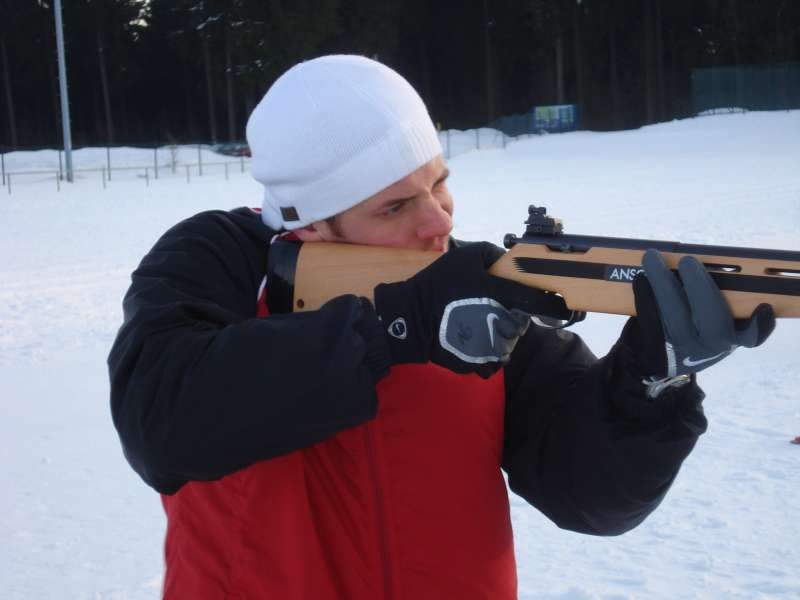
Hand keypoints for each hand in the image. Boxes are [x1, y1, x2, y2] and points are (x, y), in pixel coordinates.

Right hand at [373, 242, 570, 377]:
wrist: (410, 320)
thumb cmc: (438, 285)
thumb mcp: (465, 256)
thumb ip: (494, 254)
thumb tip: (513, 262)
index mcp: (501, 296)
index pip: (540, 302)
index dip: (554, 303)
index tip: (562, 304)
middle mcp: (502, 324)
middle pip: (522, 321)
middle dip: (512, 313)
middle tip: (489, 305)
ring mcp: (492, 348)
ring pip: (510, 340)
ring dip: (500, 332)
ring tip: (478, 322)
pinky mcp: (480, 364)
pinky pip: (495, 358)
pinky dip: (489, 350)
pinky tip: (474, 338)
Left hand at [631, 249, 774, 379]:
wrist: (658, 358)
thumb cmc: (692, 325)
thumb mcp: (710, 320)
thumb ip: (712, 296)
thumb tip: (696, 261)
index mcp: (732, 335)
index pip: (751, 335)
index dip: (759, 324)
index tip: (763, 307)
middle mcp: (709, 347)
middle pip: (710, 318)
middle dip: (699, 285)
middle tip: (687, 260)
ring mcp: (683, 351)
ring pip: (675, 316)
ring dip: (663, 283)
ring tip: (652, 257)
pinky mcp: (655, 350)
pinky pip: (650, 321)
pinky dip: (644, 297)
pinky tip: (641, 279)